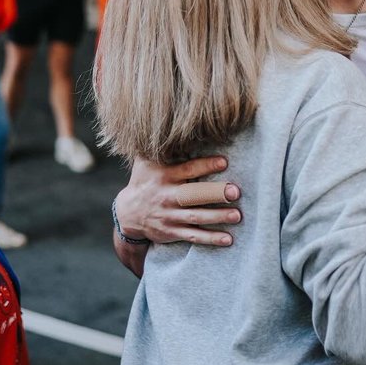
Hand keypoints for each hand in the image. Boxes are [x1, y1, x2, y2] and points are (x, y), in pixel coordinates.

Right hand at [115, 155, 241, 245]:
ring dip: (218, 217)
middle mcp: (167, 197)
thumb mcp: (146, 162)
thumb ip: (160, 148)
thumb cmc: (144, 180)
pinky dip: (210, 239)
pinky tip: (228, 239)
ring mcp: (169, 216)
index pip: (187, 170)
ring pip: (196, 217)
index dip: (205, 165)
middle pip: (193, 195)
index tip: (224, 162)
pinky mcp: (171, 232)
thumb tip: (173, 126)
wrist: (128, 213)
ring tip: (237, 215)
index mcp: (164, 176)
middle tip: (235, 192)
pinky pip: (193, 236)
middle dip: (214, 194)